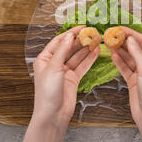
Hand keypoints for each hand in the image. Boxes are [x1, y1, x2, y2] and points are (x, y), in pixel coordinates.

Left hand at [19, 26, 98, 141]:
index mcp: (44, 59)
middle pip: (69, 48)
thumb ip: (62, 51)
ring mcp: (64, 72)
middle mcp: (54, 64)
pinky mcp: (73, 79)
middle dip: (80, 40)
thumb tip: (69, 36)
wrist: (52, 115)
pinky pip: (82, 66)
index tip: (82, 27)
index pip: (59, 41)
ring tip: (97, 40)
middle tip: (92, 33)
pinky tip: (96, 52)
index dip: (70, 33)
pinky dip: (89, 59)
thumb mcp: (53, 68)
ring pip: (77, 56)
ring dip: (86, 49)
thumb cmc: (47, 93)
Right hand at [111, 27, 141, 126]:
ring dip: (120, 50)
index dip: (132, 34)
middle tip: (112, 35)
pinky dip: (119, 62)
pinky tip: (113, 55)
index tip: (121, 29)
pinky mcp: (134, 81)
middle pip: (136, 49)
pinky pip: (126, 68)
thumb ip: (137, 54)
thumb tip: (130, 40)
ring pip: (129, 58)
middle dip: (124, 42)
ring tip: (109, 43)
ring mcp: (141, 73)